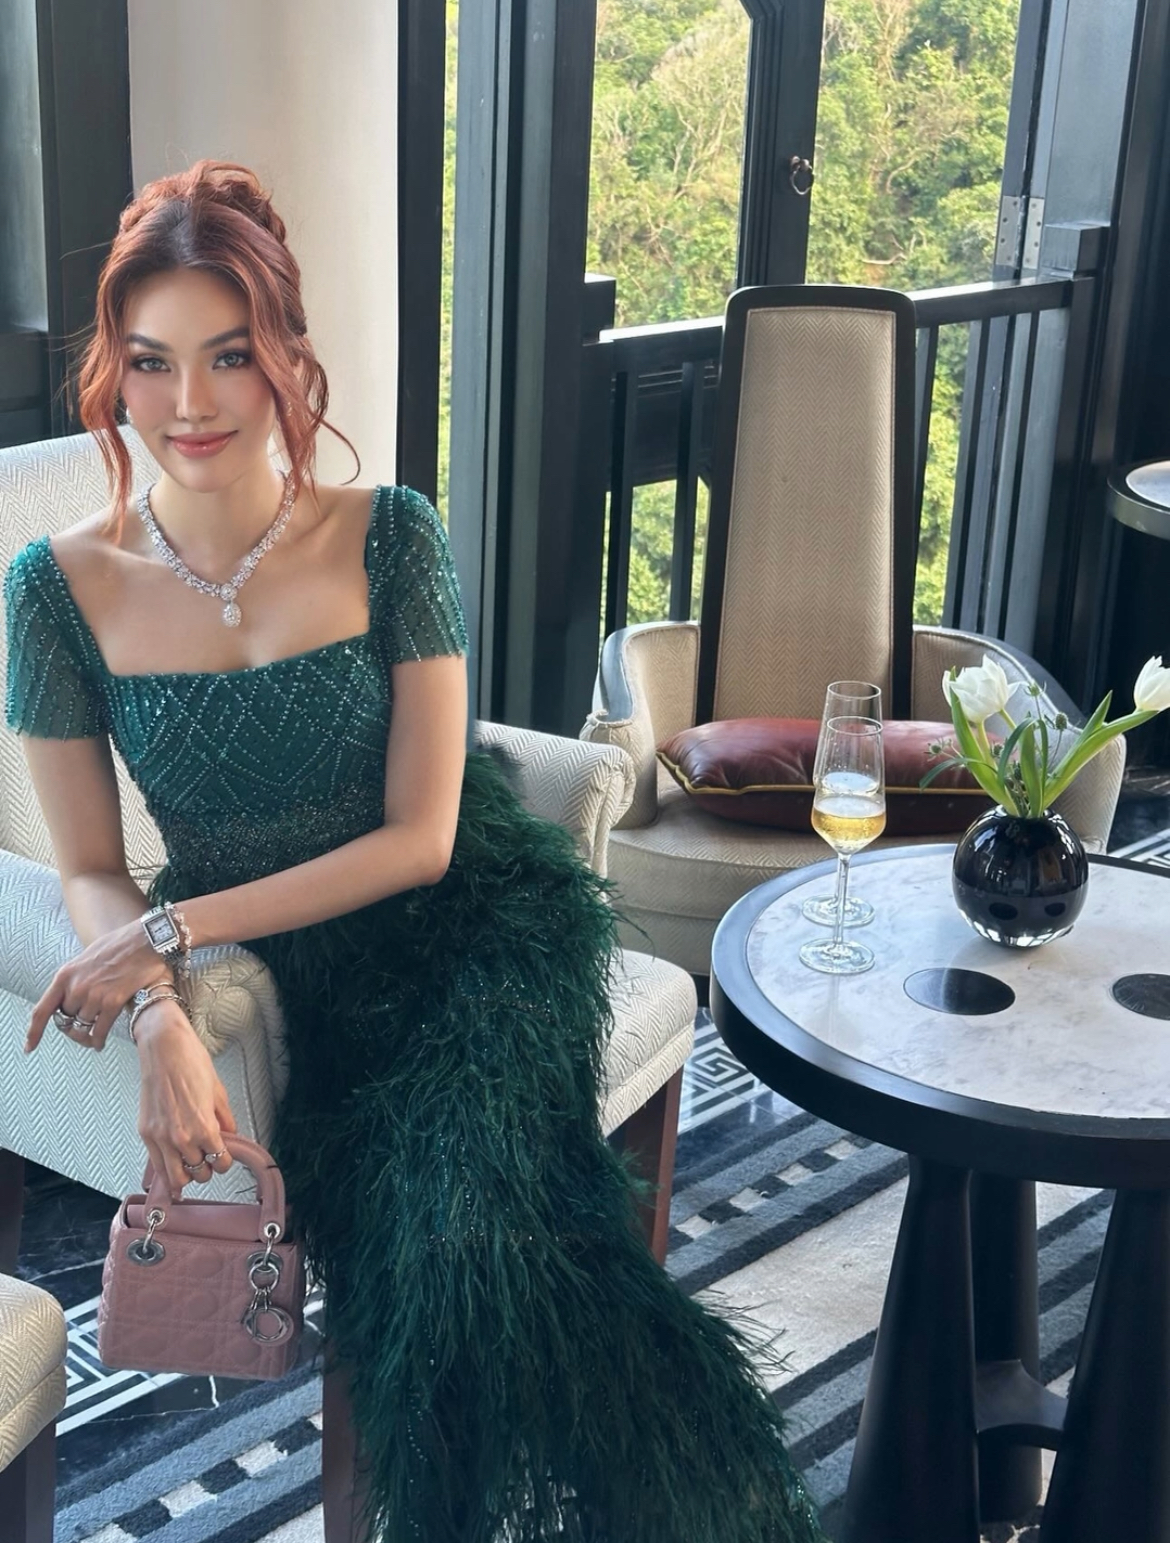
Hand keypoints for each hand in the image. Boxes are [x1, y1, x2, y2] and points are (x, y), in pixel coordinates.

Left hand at [26, 918, 173, 1053]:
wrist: (146, 939)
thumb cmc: (120, 944)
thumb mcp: (86, 958)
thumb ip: (76, 978)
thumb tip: (72, 996)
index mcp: (66, 975)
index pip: (43, 1010)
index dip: (34, 1031)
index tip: (30, 1046)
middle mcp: (77, 987)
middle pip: (66, 1020)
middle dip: (73, 1026)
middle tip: (81, 1030)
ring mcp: (94, 995)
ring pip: (83, 1026)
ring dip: (86, 1034)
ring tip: (92, 1039)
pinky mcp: (114, 1001)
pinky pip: (100, 1030)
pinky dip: (99, 1040)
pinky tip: (100, 1043)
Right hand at [134, 1003, 236, 1197]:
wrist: (164, 1048)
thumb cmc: (191, 1062)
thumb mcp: (218, 1092)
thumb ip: (225, 1120)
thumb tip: (230, 1136)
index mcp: (204, 1127)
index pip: (220, 1162)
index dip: (225, 1161)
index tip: (224, 1155)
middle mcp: (181, 1138)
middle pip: (199, 1174)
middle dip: (207, 1169)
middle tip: (209, 1159)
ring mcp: (160, 1137)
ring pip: (175, 1178)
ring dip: (187, 1174)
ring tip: (192, 1162)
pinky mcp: (145, 1133)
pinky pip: (156, 1165)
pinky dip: (166, 1169)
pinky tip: (174, 1163)